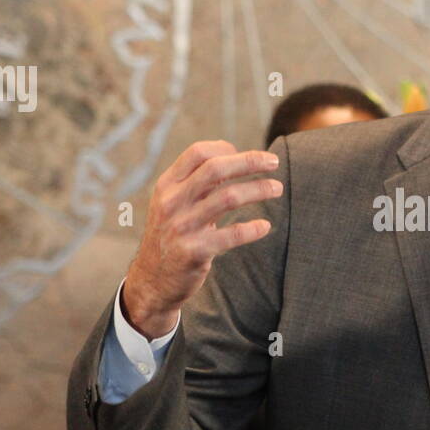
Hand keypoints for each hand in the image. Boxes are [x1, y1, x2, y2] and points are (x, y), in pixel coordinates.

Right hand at [122, 141, 281, 337]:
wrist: (152, 280)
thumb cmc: (171, 235)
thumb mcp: (174, 204)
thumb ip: (197, 181)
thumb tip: (231, 153)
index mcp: (167, 185)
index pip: (198, 153)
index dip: (226, 149)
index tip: (247, 156)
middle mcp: (172, 202)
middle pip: (215, 169)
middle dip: (249, 161)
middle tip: (274, 162)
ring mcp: (182, 227)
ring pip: (228, 198)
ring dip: (258, 189)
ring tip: (277, 188)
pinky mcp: (194, 252)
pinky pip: (232, 235)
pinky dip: (253, 228)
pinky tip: (265, 226)